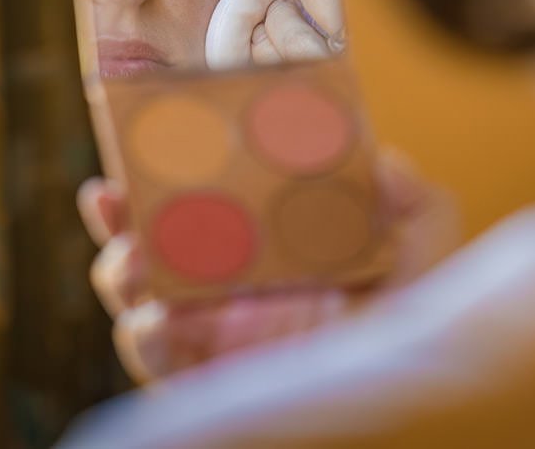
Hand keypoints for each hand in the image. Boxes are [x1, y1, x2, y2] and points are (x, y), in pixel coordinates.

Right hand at [77, 149, 458, 383]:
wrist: (405, 395)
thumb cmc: (412, 323)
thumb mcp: (422, 253)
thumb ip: (415, 203)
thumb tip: (386, 162)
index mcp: (259, 243)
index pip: (196, 198)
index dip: (161, 171)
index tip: (140, 139)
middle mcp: (223, 286)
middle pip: (146, 244)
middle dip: (118, 219)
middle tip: (112, 197)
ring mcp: (209, 334)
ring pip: (136, 298)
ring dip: (122, 271)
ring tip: (133, 258)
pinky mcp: (204, 379)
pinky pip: (154, 360)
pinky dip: (146, 337)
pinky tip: (157, 320)